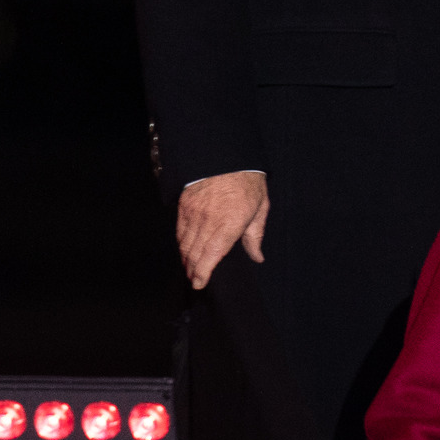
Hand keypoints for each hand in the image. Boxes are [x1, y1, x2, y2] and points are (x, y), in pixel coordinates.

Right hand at [176, 170, 269, 286]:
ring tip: (189, 270)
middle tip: (194, 281)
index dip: (203, 273)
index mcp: (229, 224)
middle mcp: (208, 221)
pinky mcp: (184, 205)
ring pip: (184, 243)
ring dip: (185, 259)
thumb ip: (255, 236)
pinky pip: (179, 230)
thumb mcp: (260, 208)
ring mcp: (194, 212)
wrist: (227, 155)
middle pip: (195, 253)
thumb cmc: (248, 182)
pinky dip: (180, 243)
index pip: (211, 255)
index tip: (200, 284)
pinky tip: (184, 250)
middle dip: (193, 270)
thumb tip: (257, 257)